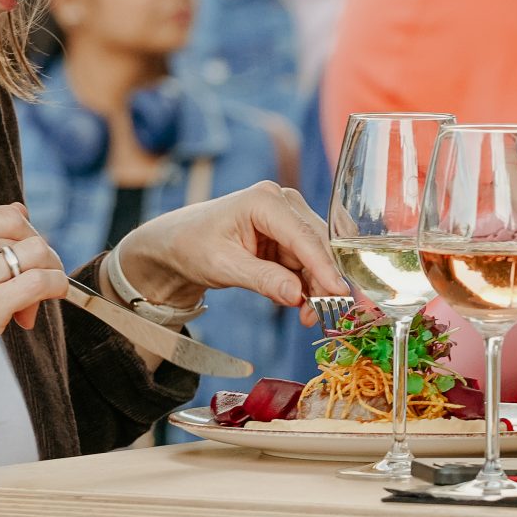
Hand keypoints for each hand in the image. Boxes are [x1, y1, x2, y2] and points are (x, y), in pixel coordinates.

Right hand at [0, 204, 69, 431]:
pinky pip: (41, 281)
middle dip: (37, 260)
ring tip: (34, 298)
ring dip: (50, 272)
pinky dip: (56, 287)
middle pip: (24, 236)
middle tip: (29, 286)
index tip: (28, 254)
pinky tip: (51, 297)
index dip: (26, 235)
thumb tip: (19, 213)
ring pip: (38, 254)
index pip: (5, 215)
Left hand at [116, 182, 345, 313]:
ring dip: (316, 287)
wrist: (178, 244)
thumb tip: (298, 296)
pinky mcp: (288, 235)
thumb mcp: (223, 266)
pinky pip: (308, 262)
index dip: (323, 266)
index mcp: (263, 200)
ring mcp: (287, 218)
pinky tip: (301, 304)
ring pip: (317, 256)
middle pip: (317, 244)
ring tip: (307, 316)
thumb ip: (262, 279)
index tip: (338, 293)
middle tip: (320, 315)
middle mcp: (282, 202)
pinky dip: (308, 285)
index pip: (303, 236)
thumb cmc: (193, 246)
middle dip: (322, 281)